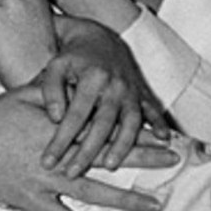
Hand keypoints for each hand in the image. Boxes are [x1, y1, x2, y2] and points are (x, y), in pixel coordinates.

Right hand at [0, 87, 172, 210]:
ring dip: (128, 200)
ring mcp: (44, 184)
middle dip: (144, 160)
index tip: (163, 134)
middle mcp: (56, 158)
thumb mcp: (23, 94)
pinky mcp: (31, 203)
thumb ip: (55, 88)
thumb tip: (79, 79)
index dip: (136, 133)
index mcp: (57, 128)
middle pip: (109, 161)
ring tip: (155, 204)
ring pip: (95, 195)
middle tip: (173, 159)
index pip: (105, 129)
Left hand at [41, 15, 170, 176]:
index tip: (48, 161)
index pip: (75, 115)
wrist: (98, 37)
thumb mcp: (55, 66)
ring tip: (108, 166)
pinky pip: (153, 110)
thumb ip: (50, 90)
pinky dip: (159, 124)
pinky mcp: (141, 92)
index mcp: (91, 78)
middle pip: (102, 124)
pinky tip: (162, 138)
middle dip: (87, 151)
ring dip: (122, 145)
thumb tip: (55, 118)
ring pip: (130, 122)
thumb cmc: (72, 57)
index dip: (60, 139)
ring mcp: (130, 90)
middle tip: (71, 172)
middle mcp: (114, 85)